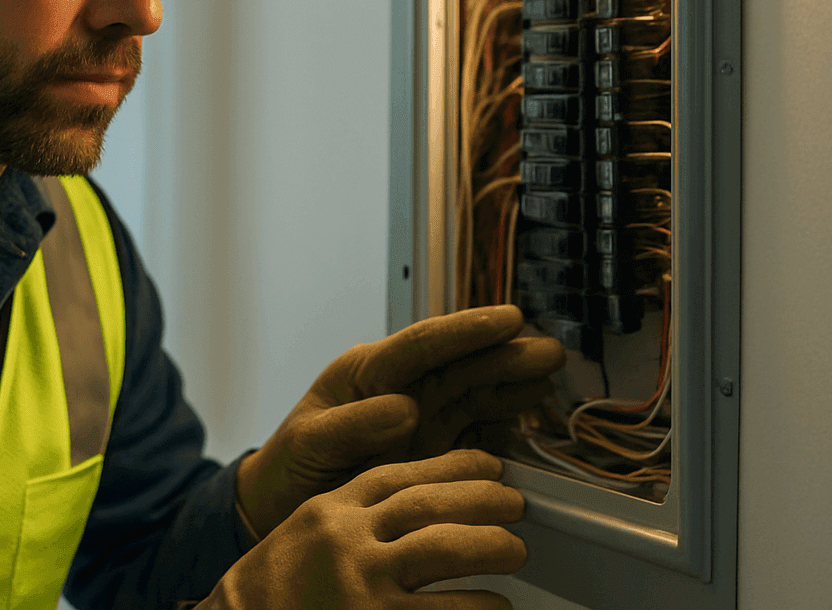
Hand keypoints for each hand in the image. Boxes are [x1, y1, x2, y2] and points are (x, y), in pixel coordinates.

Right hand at [205, 449, 526, 609]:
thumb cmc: (274, 592)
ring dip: (488, 546)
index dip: (450, 466)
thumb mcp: (308, 535)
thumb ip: (355, 517)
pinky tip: (499, 606)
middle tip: (515, 503)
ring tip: (515, 549)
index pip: (398, 476)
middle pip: (426, 505)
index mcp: (329, 511)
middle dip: (479, 499)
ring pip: (441, 550)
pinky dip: (477, 608)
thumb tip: (422, 509)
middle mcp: (344, 540)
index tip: (488, 465)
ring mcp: (359, 584)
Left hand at [237, 305, 564, 537]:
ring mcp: (422, 419)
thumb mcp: (309, 443)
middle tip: (548, 351)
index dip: (467, 330)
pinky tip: (529, 423)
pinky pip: (477, 433)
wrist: (283, 510)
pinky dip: (505, 427)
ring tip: (548, 378)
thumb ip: (352, 425)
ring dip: (512, 385)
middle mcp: (400, 389)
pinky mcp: (435, 450)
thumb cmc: (289, 468)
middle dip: (505, 354)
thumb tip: (405, 408)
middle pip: (460, 364)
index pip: (423, 344)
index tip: (507, 320)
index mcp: (367, 372)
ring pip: (475, 393)